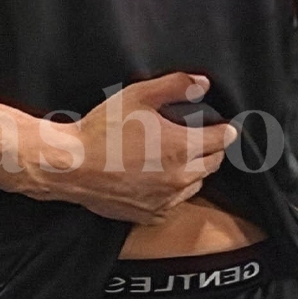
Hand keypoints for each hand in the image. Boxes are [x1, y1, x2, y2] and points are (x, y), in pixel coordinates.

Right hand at [33, 71, 236, 224]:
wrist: (72, 166)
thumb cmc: (103, 129)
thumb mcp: (138, 95)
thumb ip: (175, 86)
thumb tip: (202, 84)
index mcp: (182, 148)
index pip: (223, 139)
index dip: (225, 129)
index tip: (224, 125)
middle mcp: (180, 178)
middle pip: (214, 163)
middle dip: (211, 149)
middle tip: (199, 136)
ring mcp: (167, 200)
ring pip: (196, 184)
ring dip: (194, 170)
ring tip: (175, 155)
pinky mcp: (151, 215)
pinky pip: (175, 203)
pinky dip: (173, 190)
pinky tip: (157, 176)